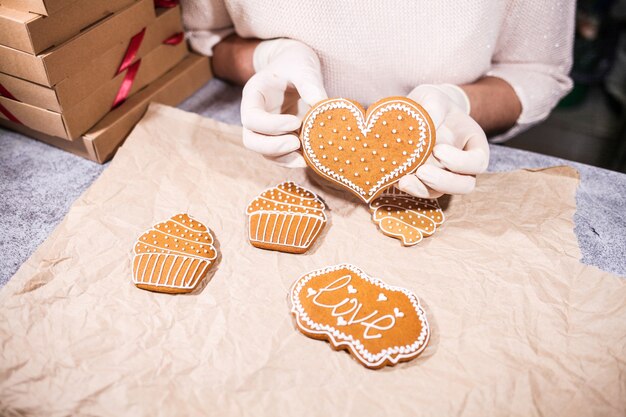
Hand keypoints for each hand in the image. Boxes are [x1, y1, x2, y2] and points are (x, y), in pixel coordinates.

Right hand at [241, 39, 326, 166]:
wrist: (296, 65)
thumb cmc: (296, 62)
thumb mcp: (303, 66)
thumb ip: (310, 84)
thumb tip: (323, 106)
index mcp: (254, 95)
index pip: (251, 118)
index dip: (271, 125)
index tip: (296, 123)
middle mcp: (255, 115)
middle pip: (250, 140)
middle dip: (273, 147)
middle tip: (297, 144)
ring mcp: (265, 129)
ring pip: (264, 153)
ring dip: (284, 158)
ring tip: (306, 156)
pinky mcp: (278, 137)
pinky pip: (279, 156)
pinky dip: (291, 161)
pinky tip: (308, 159)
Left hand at [398, 84, 489, 197]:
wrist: (418, 111)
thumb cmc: (433, 103)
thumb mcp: (435, 98)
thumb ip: (434, 108)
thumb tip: (424, 126)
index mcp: (474, 145)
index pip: (478, 161)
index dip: (461, 162)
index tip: (438, 149)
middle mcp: (462, 165)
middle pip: (465, 185)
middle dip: (443, 182)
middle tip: (422, 171)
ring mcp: (443, 175)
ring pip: (440, 193)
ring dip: (422, 189)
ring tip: (404, 180)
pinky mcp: (422, 180)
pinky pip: (420, 191)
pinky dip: (409, 188)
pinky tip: (396, 179)